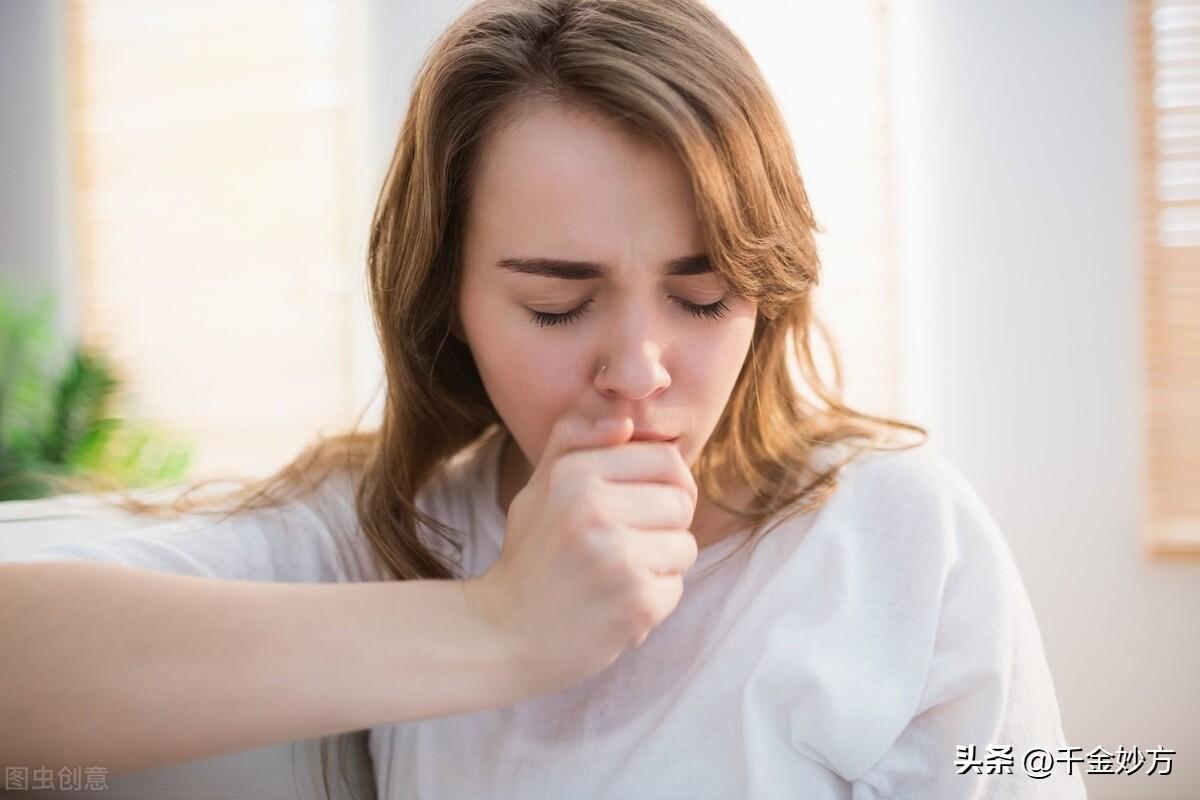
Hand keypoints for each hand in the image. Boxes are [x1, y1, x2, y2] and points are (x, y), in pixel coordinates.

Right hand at [462, 410, 697, 699]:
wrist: (501, 636)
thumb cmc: (531, 557)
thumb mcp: (539, 488)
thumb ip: (574, 442)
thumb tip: (624, 421)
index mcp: (574, 474)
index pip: (666, 459)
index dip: (664, 483)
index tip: (643, 506)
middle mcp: (595, 509)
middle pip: (681, 500)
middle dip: (663, 525)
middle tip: (626, 545)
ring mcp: (619, 556)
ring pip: (685, 545)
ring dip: (660, 564)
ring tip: (618, 575)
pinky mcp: (637, 602)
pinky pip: (676, 587)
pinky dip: (652, 600)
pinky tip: (615, 604)